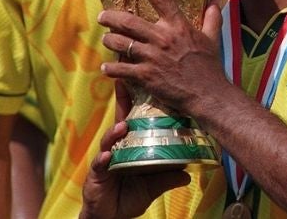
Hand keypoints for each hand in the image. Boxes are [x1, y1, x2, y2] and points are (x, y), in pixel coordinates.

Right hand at [79, 83, 190, 218]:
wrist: (112, 217)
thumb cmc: (131, 196)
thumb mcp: (154, 186)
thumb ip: (169, 177)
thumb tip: (190, 172)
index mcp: (130, 146)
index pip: (132, 119)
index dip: (133, 101)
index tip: (138, 80)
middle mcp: (117, 148)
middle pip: (119, 121)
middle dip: (121, 102)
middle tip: (123, 83)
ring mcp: (105, 159)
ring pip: (108, 140)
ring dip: (114, 132)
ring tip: (122, 126)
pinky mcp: (96, 175)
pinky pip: (99, 164)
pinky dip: (103, 159)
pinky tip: (106, 156)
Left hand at [99, 0, 230, 119]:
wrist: (207, 94)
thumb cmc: (210, 66)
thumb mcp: (213, 38)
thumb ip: (212, 18)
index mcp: (178, 27)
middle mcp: (163, 38)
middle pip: (129, 22)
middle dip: (111, 17)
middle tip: (103, 16)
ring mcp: (152, 57)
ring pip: (121, 43)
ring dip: (109, 40)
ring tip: (106, 39)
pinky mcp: (146, 75)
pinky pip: (121, 68)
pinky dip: (111, 68)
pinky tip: (106, 68)